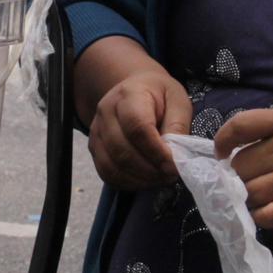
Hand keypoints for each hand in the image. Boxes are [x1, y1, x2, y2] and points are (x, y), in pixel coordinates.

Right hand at [89, 68, 193, 189]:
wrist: (135, 89)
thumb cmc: (160, 95)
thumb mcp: (178, 101)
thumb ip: (178, 127)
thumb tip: (174, 157)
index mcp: (129, 95)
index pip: (137, 127)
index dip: (156, 152)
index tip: (174, 166)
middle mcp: (105, 112)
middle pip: (122, 150)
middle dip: (150, 170)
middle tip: (171, 175)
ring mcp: (96, 131)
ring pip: (112, 166)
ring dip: (139, 180)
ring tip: (161, 179)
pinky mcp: (94, 147)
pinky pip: (107, 173)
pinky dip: (128, 183)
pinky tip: (146, 180)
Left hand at [215, 109, 272, 227]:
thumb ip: (271, 130)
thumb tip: (235, 148)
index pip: (240, 125)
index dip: (222, 140)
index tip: (221, 152)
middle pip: (241, 166)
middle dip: (237, 176)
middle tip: (247, 180)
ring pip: (251, 191)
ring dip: (246, 198)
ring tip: (254, 198)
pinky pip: (272, 214)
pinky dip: (260, 216)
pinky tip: (262, 213)